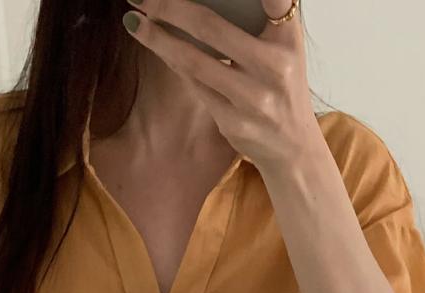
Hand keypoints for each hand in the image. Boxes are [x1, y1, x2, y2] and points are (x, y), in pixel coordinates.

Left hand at [122, 0, 319, 174]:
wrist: (291, 147)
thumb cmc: (281, 84)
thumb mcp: (284, 46)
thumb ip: (262, 17)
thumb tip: (195, 2)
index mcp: (288, 39)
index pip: (278, 1)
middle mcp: (274, 67)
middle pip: (210, 27)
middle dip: (169, 7)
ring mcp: (252, 99)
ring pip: (193, 61)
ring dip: (158, 38)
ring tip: (133, 21)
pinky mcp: (234, 123)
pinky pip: (194, 85)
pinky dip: (172, 61)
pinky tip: (156, 46)